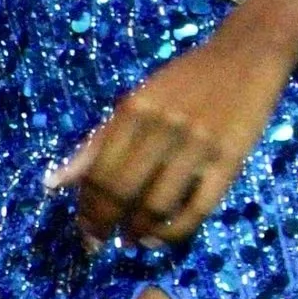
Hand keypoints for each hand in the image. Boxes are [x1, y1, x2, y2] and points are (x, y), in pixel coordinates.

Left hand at [49, 19, 295, 249]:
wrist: (244, 56)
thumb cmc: (183, 81)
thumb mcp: (134, 102)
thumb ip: (95, 143)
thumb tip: (53, 183)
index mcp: (133, 111)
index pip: (98, 172)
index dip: (86, 207)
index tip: (84, 228)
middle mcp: (162, 127)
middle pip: (122, 191)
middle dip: (104, 224)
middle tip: (99, 242)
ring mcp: (197, 146)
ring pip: (156, 206)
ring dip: (138, 232)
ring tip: (131, 239)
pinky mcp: (229, 161)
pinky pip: (197, 210)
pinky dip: (173, 232)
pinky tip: (159, 237)